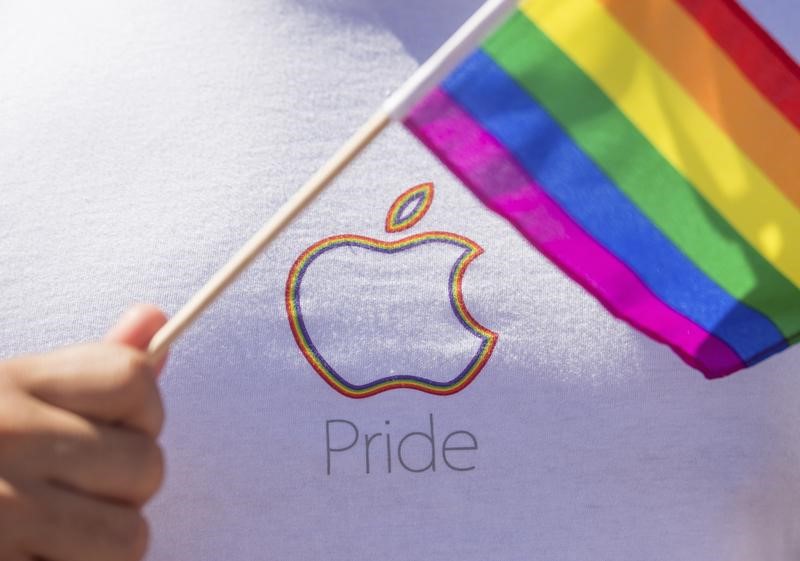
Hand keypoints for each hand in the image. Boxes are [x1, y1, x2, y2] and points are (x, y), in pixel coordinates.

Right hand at [0, 305, 167, 560]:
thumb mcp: (6, 395)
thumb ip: (84, 371)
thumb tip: (157, 318)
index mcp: (5, 386)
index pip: (134, 381)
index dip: (141, 413)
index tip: (109, 431)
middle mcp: (2, 440)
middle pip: (147, 465)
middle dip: (122, 487)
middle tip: (69, 492)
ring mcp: (0, 512)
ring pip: (129, 536)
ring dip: (102, 544)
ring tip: (50, 535)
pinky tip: (26, 558)